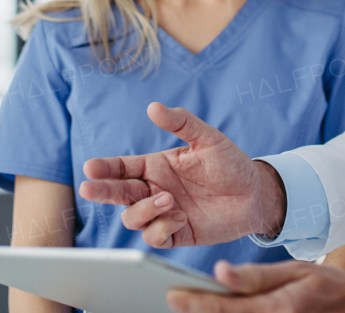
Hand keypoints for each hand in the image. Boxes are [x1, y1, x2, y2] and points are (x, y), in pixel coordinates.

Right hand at [79, 102, 285, 247]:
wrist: (256, 194)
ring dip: (145, 210)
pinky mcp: (176, 234)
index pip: (122, 167)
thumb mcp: (208, 138)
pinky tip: (180, 218)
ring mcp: (164, 214)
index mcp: (156, 166)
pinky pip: (154, 238)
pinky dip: (161, 229)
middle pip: (118, 194)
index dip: (104, 168)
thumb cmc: (231, 163)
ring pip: (133, 218)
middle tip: (88, 189)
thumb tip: (153, 107)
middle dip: (102, 191)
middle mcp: (155, 190)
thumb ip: (182, 122)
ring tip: (169, 200)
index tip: (90, 168)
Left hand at [168, 260, 344, 312]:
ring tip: (189, 306)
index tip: (172, 295)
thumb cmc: (324, 285)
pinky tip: (215, 312)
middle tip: (174, 300)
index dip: (196, 303)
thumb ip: (256, 275)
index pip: (227, 309)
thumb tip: (220, 272)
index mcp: (278, 308)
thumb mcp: (295, 270)